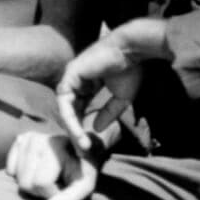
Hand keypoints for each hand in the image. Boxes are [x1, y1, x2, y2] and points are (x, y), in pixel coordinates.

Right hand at [5, 131, 102, 199]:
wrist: (83, 149)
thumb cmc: (82, 171)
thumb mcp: (83, 187)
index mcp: (57, 148)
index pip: (40, 183)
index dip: (52, 193)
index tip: (65, 186)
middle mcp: (39, 139)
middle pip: (25, 183)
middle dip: (40, 191)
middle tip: (55, 182)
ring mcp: (27, 139)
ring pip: (17, 179)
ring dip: (32, 184)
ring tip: (48, 175)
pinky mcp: (20, 140)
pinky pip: (10, 170)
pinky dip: (21, 175)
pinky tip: (37, 169)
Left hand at [56, 19, 166, 151]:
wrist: (134, 50)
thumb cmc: (131, 69)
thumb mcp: (121, 98)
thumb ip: (108, 113)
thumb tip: (97, 129)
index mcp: (87, 84)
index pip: (79, 108)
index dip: (82, 126)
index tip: (89, 143)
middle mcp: (76, 80)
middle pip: (70, 111)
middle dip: (75, 131)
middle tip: (82, 148)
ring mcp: (71, 77)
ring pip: (65, 109)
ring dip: (73, 128)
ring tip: (82, 144)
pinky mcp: (70, 75)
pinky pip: (65, 102)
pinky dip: (71, 118)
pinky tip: (78, 131)